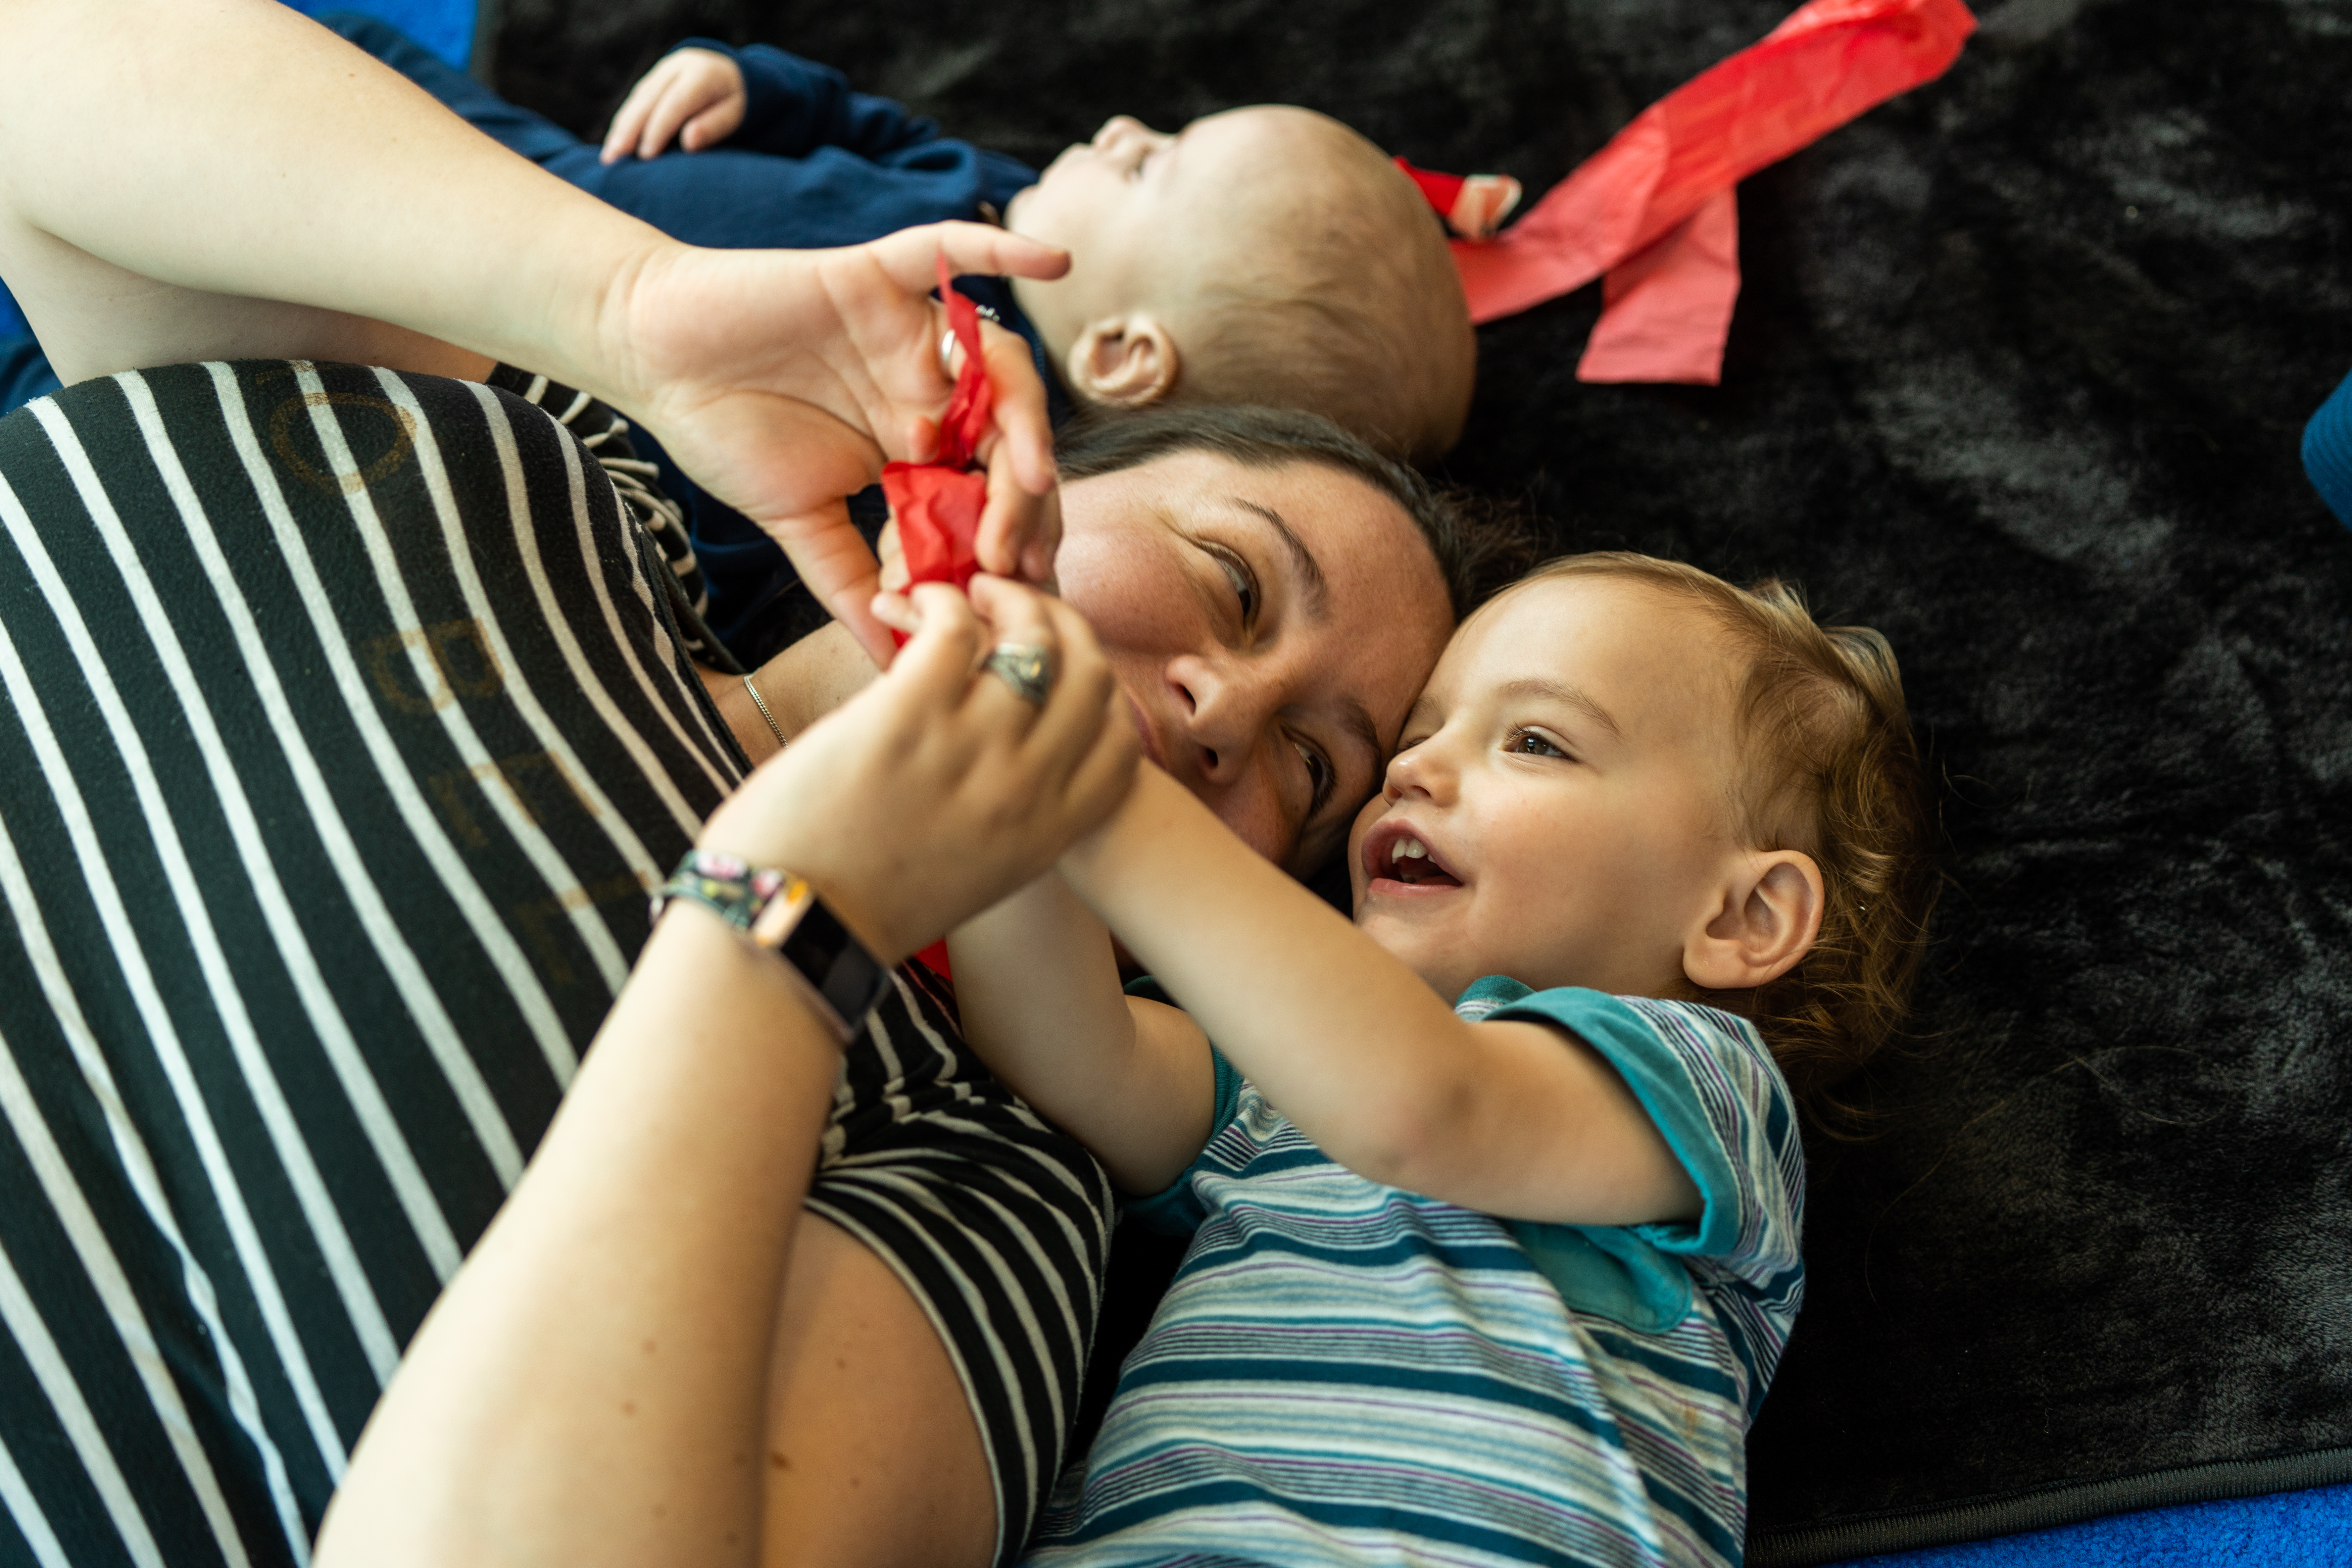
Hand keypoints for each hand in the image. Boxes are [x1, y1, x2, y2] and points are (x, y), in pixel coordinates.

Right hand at [600, 48, 745, 162]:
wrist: (729, 72)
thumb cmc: (734, 100)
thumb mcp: (735, 112)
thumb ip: (714, 125)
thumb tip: (689, 142)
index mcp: (700, 74)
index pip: (674, 103)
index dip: (658, 129)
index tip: (646, 156)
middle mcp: (675, 68)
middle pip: (647, 100)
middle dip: (629, 130)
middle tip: (614, 159)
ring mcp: (660, 73)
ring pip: (636, 101)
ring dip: (620, 128)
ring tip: (609, 157)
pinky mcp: (651, 81)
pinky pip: (635, 102)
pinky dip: (625, 123)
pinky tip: (616, 144)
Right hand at [602, 222, 1067, 663]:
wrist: (656, 359)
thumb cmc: (726, 434)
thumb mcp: (800, 526)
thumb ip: (852, 586)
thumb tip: (892, 664)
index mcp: (922, 447)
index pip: (995, 493)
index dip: (1016, 541)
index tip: (1017, 594)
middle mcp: (932, 389)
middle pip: (1014, 438)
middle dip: (1027, 500)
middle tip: (1014, 555)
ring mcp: (912, 334)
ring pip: (999, 366)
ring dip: (1028, 420)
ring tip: (1030, 475)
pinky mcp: (878, 280)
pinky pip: (948, 254)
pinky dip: (1003, 250)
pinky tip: (1054, 260)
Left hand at [698, 577, 1138, 962]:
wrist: (791, 929)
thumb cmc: (866, 904)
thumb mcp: (973, 872)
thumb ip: (1009, 819)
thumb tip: (1009, 760)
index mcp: (1047, 834)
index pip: (1120, 744)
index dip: (1100, 694)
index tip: (1061, 668)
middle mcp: (1025, 790)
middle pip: (1091, 677)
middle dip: (1064, 627)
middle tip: (1018, 606)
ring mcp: (973, 750)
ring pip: (1033, 640)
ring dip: (1006, 598)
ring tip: (972, 590)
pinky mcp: (910, 716)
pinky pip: (957, 629)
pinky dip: (944, 602)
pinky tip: (919, 604)